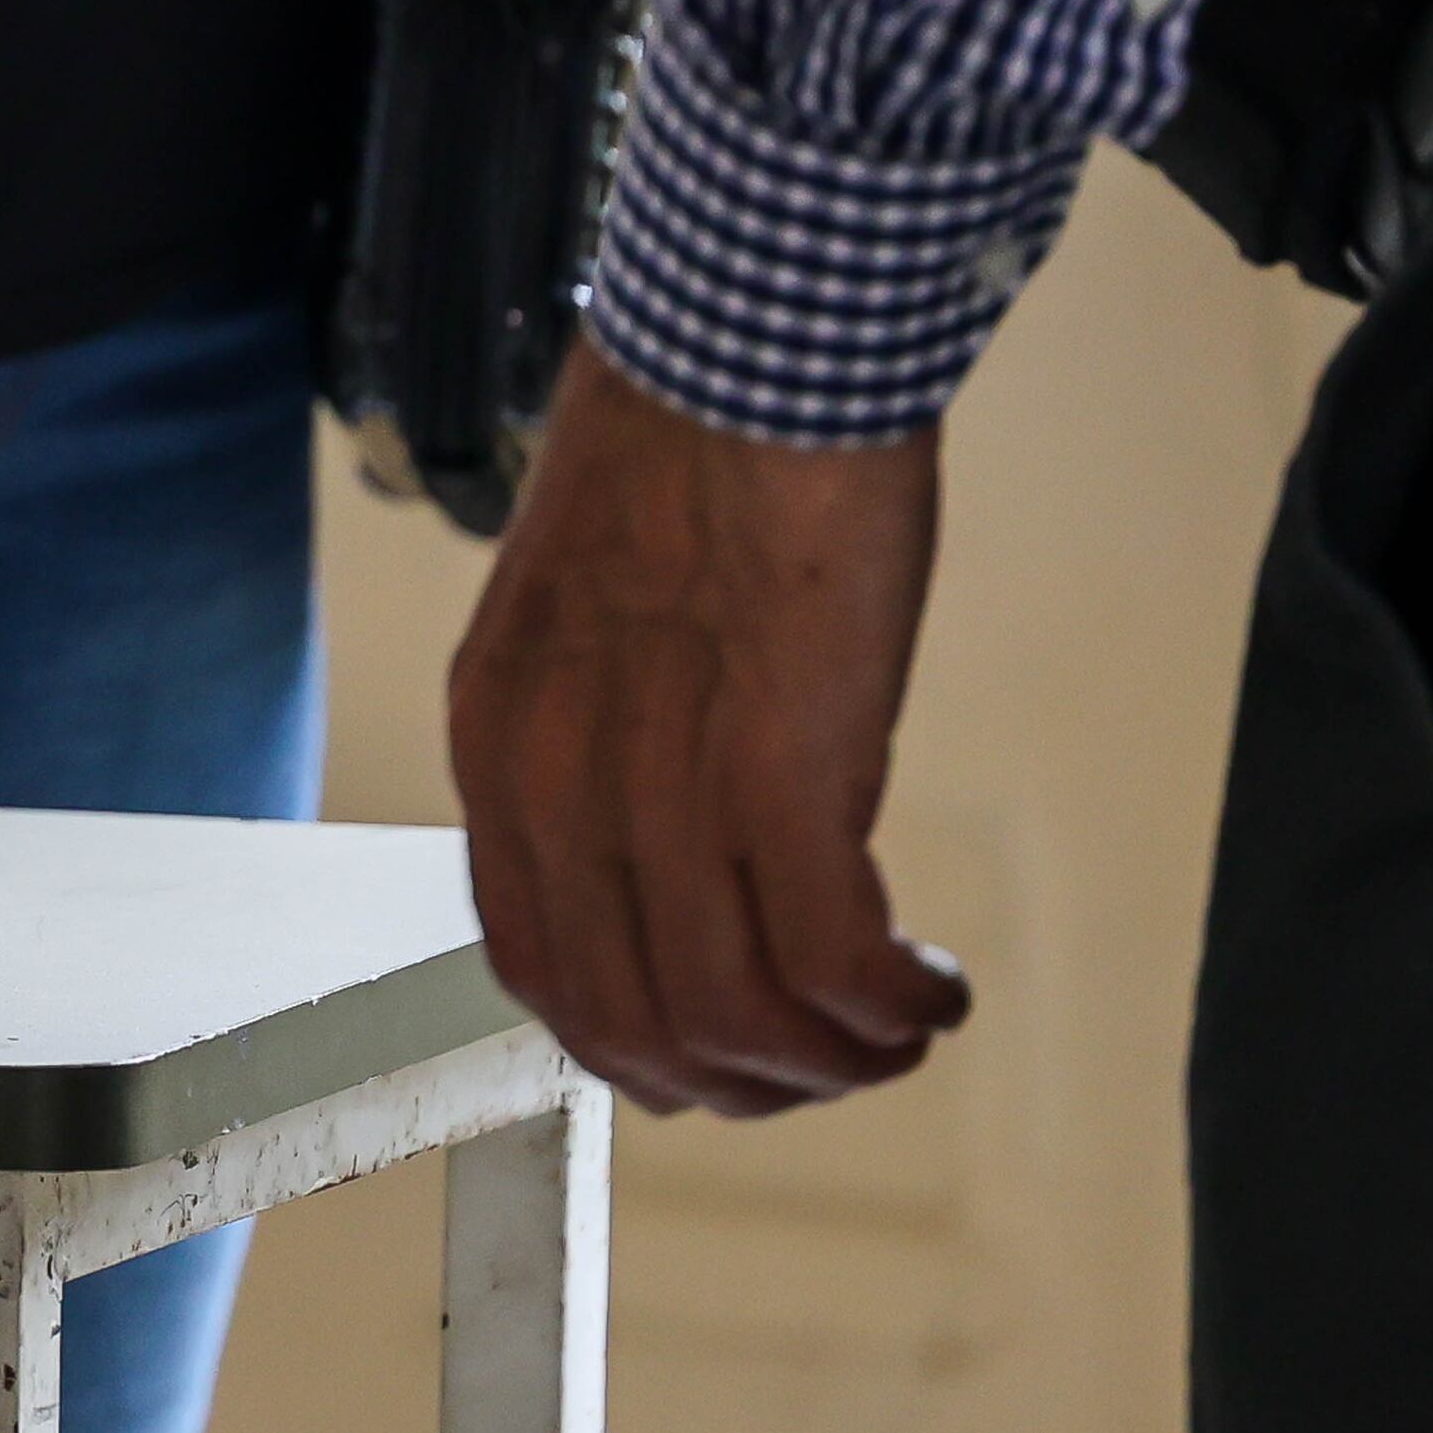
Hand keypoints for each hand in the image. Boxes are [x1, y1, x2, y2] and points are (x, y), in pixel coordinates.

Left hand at [448, 342, 973, 1116]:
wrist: (754, 350)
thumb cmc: (692, 461)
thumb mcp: (590, 622)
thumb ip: (604, 744)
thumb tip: (669, 866)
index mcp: (498, 743)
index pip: (536, 973)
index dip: (640, 1045)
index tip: (726, 1048)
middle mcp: (558, 782)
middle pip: (634, 1027)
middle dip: (747, 1082)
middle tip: (835, 1063)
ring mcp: (664, 781)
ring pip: (735, 1016)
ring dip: (836, 1061)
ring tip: (901, 1029)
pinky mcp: (784, 766)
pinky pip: (829, 960)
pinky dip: (890, 1007)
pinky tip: (934, 988)